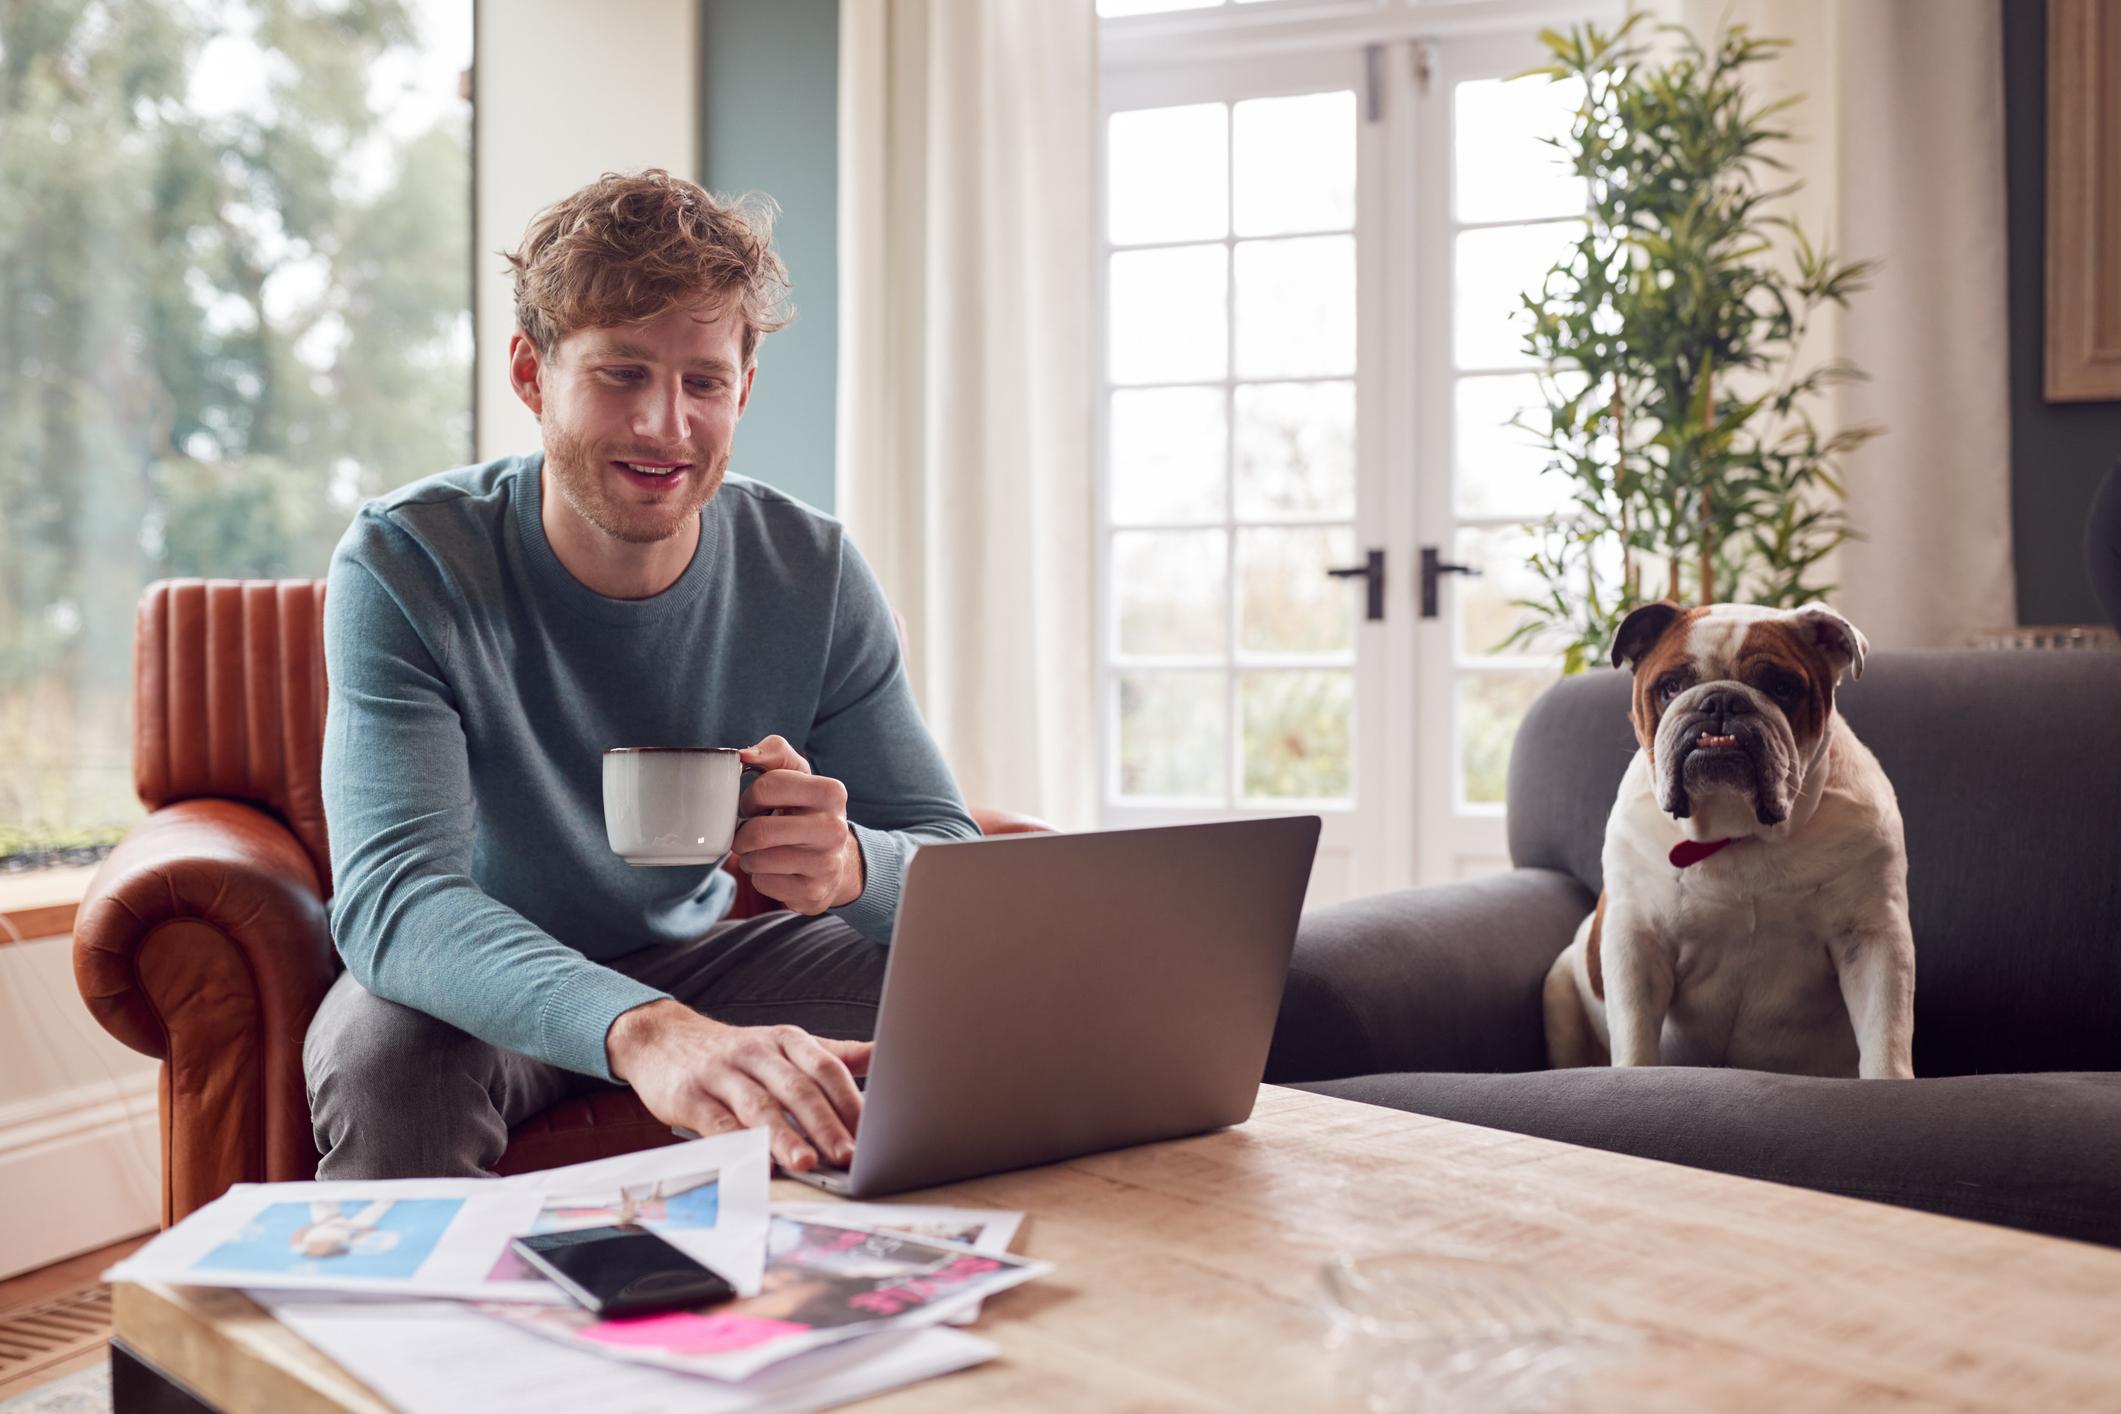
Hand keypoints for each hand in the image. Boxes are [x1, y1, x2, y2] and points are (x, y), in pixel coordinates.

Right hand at [607, 999, 869, 1170]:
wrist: (661, 1038)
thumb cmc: (734, 1052)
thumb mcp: (784, 1044)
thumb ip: (832, 1056)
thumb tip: (884, 1054)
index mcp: (787, 1041)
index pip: (826, 1068)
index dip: (850, 1100)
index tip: (875, 1132)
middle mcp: (757, 1053)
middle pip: (798, 1088)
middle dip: (826, 1123)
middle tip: (849, 1154)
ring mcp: (722, 1074)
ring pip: (760, 1106)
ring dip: (785, 1136)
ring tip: (807, 1162)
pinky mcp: (690, 1096)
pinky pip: (718, 1122)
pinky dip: (738, 1144)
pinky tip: (755, 1163)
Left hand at [732, 735, 864, 913]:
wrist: (837, 862)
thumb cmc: (806, 811)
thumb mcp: (798, 775)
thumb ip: (773, 752)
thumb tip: (743, 755)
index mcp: (832, 792)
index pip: (767, 786)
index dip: (750, 798)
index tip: (754, 806)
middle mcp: (834, 829)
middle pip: (758, 831)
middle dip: (743, 834)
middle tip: (750, 833)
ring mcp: (826, 864)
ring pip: (756, 860)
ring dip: (749, 857)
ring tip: (764, 851)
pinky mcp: (813, 893)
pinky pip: (762, 884)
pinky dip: (760, 877)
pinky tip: (776, 871)